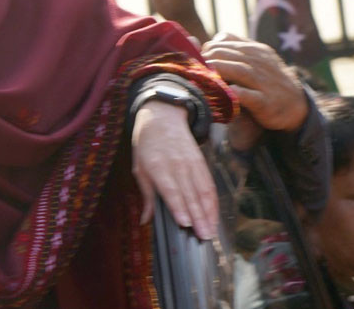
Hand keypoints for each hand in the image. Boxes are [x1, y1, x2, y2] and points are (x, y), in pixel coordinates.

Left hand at [132, 100, 217, 240]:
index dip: (179, 207)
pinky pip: (209, 184)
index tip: (185, 224)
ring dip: (209, 212)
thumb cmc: (147, 144)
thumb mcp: (139, 166)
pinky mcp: (201, 162)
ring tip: (212, 231)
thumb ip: (146, 195)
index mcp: (157, 166)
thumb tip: (145, 220)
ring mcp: (191, 162)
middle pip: (189, 193)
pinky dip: (213, 201)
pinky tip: (215, 215)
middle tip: (204, 236)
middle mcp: (176, 165)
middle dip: (198, 216)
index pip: (170, 189)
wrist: (162, 116)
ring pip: (203, 190)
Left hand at [201, 33, 307, 131]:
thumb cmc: (267, 81)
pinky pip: (250, 96)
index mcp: (256, 50)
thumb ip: (232, 49)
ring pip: (239, 71)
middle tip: (192, 66)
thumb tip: (203, 42)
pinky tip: (224, 92)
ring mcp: (265, 83)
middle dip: (208, 58)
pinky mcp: (266, 103)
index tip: (196, 56)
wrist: (297, 106)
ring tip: (201, 73)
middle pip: (229, 54)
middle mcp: (261, 63)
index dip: (209, 47)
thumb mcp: (255, 60)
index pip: (227, 40)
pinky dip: (237, 93)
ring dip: (218, 70)